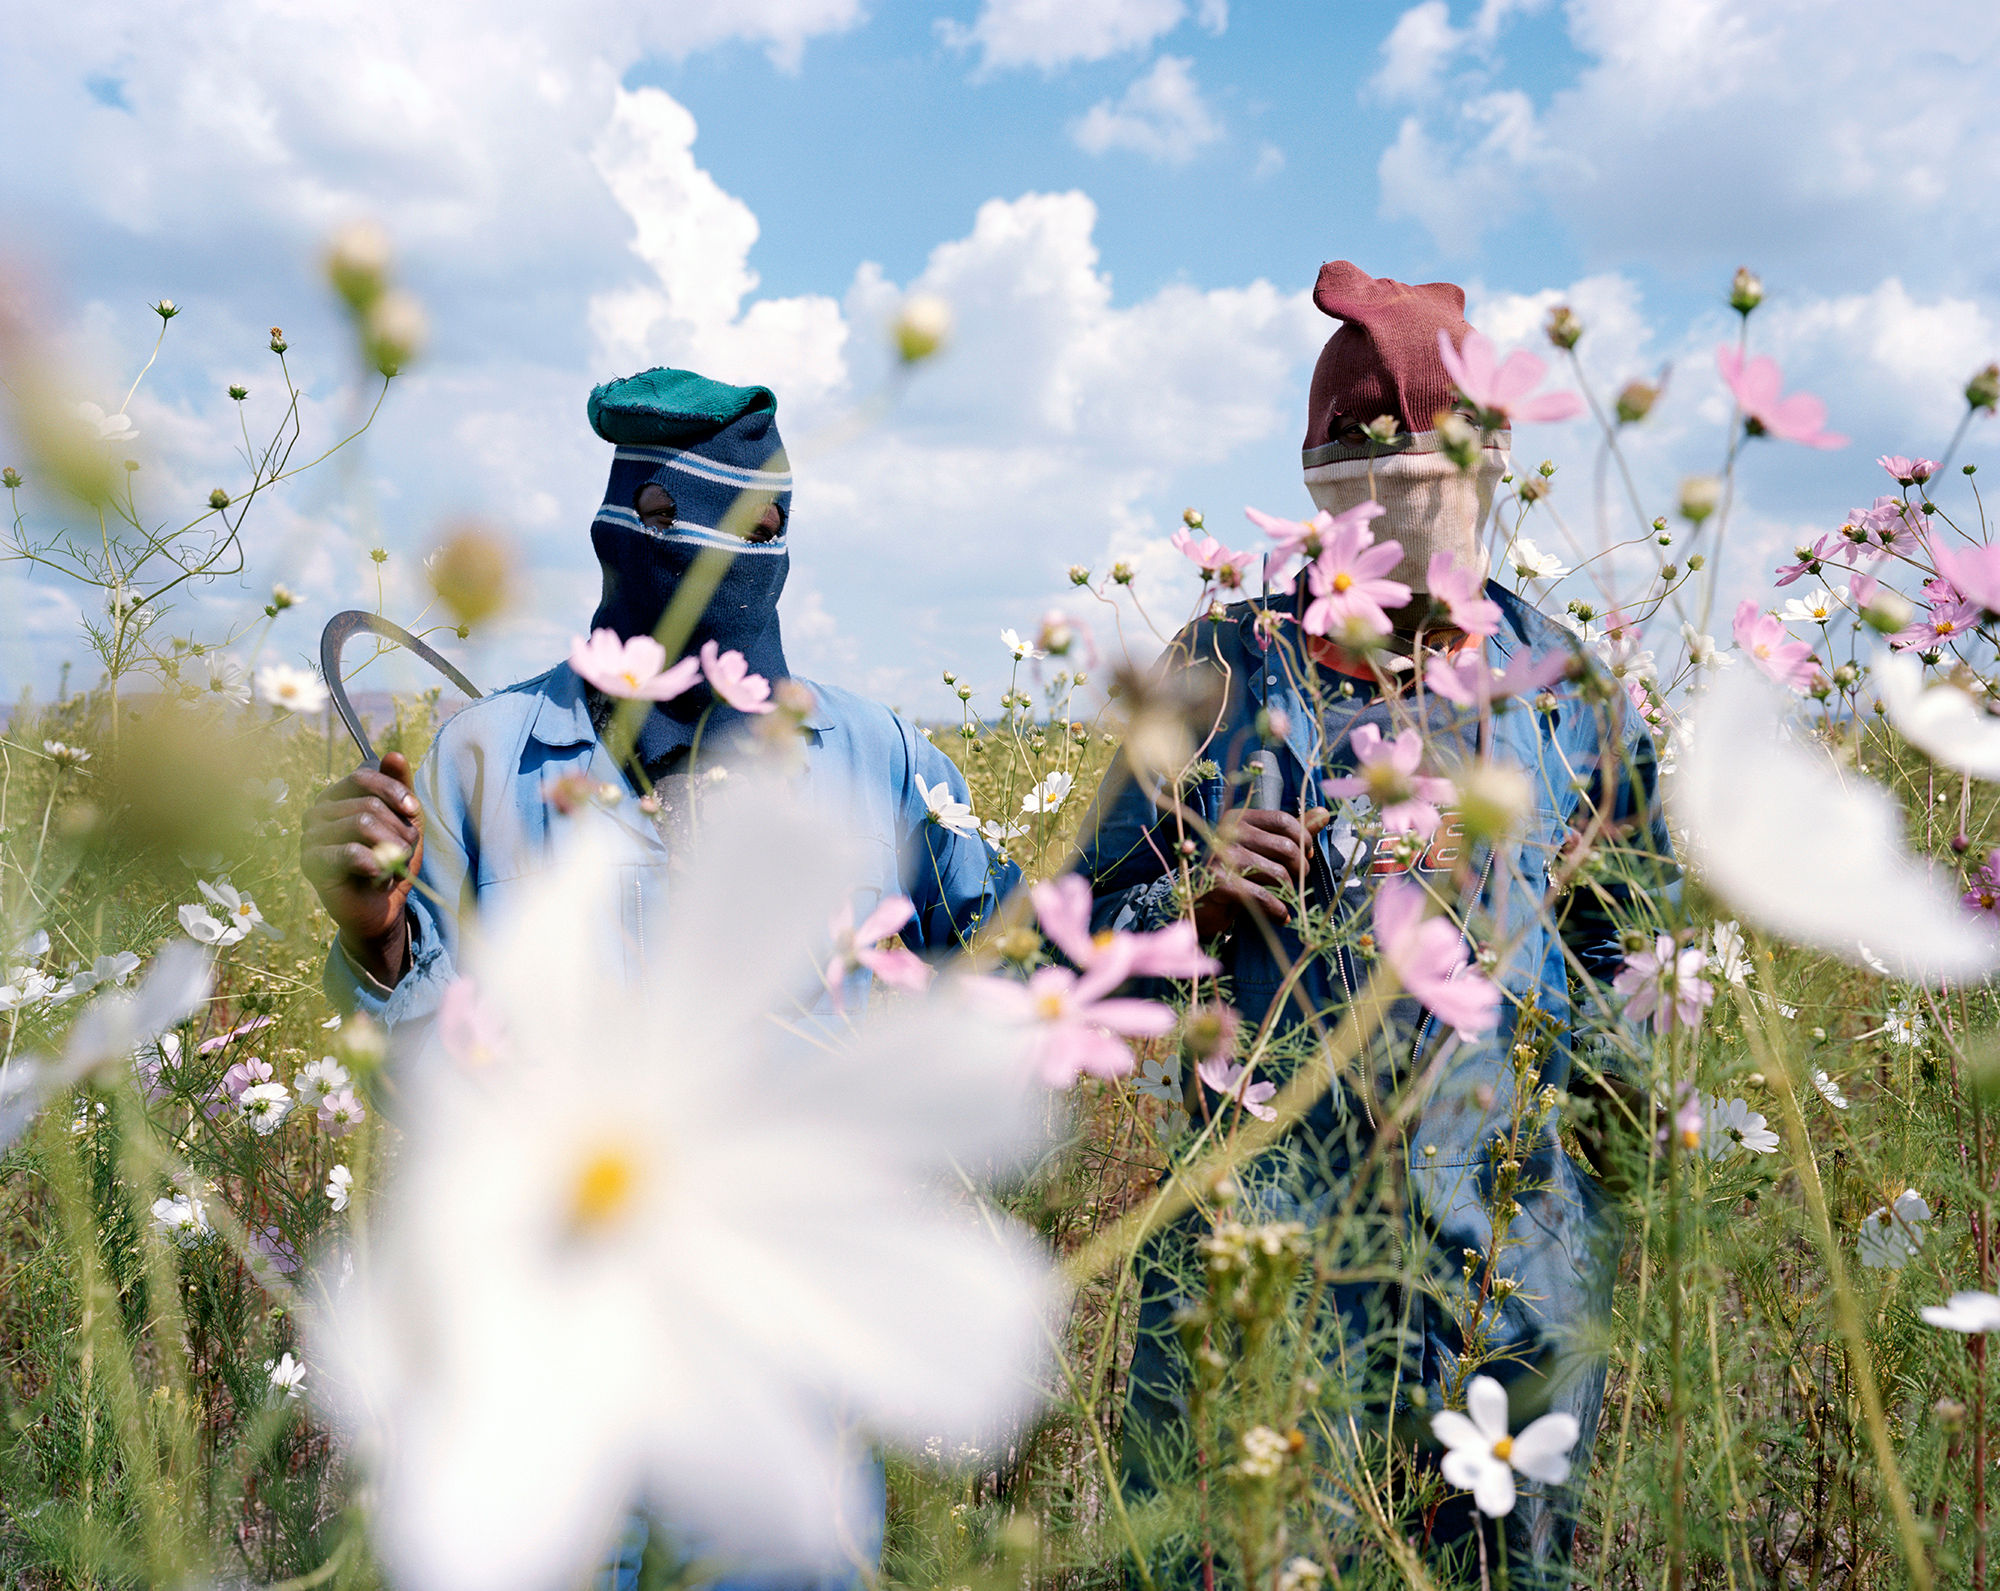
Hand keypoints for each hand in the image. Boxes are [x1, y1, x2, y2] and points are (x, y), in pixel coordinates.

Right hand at [301, 751, 423, 986]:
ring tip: (393, 865)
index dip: (392, 791)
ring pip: (361, 825)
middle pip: (366, 804)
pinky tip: (379, 875)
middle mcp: (317, 813)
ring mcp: (310, 838)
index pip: (362, 777)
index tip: (413, 811)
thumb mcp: (405, 821)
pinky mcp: (311, 864)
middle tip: (404, 850)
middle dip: (398, 829)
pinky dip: (375, 864)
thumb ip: (400, 787)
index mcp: (337, 797)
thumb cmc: (391, 859)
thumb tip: (394, 754)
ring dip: (391, 848)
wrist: (382, 906)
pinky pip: (348, 853)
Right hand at [1190, 808, 1331, 937]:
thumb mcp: (1264, 850)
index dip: (1303, 839)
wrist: (1203, 905)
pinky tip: (1281, 916)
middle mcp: (1228, 832)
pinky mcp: (1219, 882)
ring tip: (1288, 900)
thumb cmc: (1237, 875)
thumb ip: (1292, 833)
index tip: (1308, 856)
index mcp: (1239, 818)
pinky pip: (1262, 895)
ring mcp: (1222, 856)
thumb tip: (1324, 814)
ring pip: (1277, 872)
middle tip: (1299, 883)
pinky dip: (1277, 909)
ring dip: (1289, 892)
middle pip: (1284, 846)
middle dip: (1300, 869)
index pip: (1283, 820)